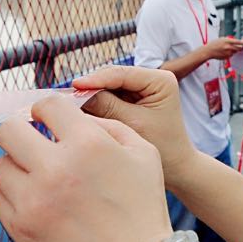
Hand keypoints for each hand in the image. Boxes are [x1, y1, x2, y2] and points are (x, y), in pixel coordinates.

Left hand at [0, 95, 173, 241]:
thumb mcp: (143, 154)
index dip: (46, 110)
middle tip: (33, 143)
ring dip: (18, 167)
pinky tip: (36, 201)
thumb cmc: (142, 210)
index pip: (46, 105)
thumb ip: (107, 126)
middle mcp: (56, 168)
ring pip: (0, 165)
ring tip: (40, 179)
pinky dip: (13, 195)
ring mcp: (33, 199)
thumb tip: (71, 116)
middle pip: (8, 130)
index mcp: (88, 144)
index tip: (48, 121)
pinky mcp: (20, 227)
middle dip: (21, 132)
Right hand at [75, 66, 197, 179]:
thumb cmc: (163, 147)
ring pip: (107, 88)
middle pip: (112, 78)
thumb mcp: (133, 124)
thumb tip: (77, 95)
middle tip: (65, 98)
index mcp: (160, 80)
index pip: (122, 73)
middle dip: (90, 88)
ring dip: (90, 97)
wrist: (177, 168)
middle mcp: (150, 79)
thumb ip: (107, 106)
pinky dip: (95, 106)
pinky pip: (108, 99)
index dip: (96, 79)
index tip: (74, 86)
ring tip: (68, 105)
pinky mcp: (131, 101)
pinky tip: (78, 112)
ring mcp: (140, 90)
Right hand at [205, 35, 242, 60]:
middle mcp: (229, 47)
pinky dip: (230, 53)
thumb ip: (230, 40)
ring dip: (234, 50)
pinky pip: (231, 55)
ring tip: (227, 48)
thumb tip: (238, 42)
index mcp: (228, 41)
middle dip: (242, 48)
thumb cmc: (215, 43)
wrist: (208, 51)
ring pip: (235, 52)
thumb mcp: (222, 39)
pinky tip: (224, 52)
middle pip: (239, 48)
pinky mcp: (227, 57)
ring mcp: (228, 53)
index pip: (239, 42)